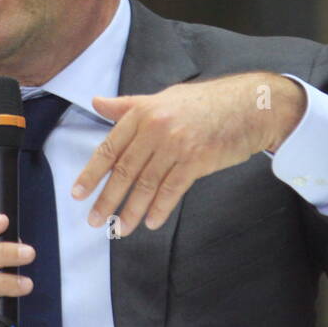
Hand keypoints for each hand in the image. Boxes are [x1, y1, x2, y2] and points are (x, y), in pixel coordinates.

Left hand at [72, 72, 305, 235]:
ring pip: (146, 184)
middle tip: (94, 220)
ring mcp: (176, 145)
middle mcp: (156, 128)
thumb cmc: (205, 102)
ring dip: (131, 211)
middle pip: (124, 171)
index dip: (92, 173)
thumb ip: (127, 105)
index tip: (78, 193)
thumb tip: (96, 102)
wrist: (248, 106)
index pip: (110, 148)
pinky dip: (159, 209)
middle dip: (107, 199)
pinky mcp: (196, 161)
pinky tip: (151, 222)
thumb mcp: (162, 97)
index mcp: (143, 112)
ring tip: (120, 229)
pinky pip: (172, 190)